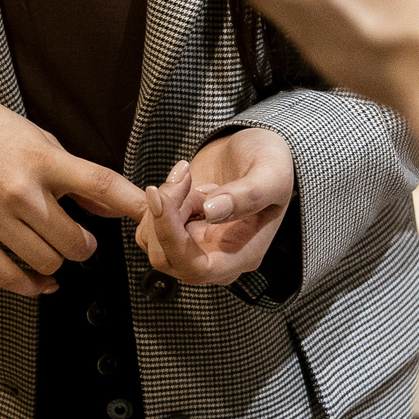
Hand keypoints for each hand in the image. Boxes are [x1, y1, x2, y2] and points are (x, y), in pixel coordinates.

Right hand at [0, 92, 144, 296]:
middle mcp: (19, 191)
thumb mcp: (37, 139)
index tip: (151, 216)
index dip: (132, 204)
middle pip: (75, 243)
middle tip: (80, 238)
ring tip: (53, 248)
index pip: (100, 185)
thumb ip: (74, 175)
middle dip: (85, 246)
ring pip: (47, 263)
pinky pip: (9, 277)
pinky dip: (32, 285)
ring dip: (58, 262)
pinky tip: (41, 279)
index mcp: (41, 160)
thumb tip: (110, 204)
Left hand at [134, 128, 293, 285]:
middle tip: (183, 174)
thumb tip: (211, 212)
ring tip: (190, 179)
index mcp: (242, 256)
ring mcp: (193, 244)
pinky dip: (150, 200)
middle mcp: (215, 257)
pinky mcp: (175, 228)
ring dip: (162, 203)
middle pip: (166, 256)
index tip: (159, 195)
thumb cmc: (270, 163)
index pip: (196, 267)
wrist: (254, 151)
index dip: (170, 236)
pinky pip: (146, 224)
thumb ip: (248, 194)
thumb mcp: (272, 173)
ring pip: (152, 239)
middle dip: (164, 213)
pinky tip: (170, 184)